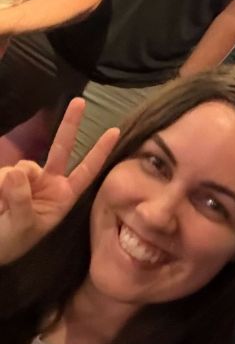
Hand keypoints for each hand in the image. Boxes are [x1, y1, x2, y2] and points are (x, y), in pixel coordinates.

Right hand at [0, 98, 118, 264]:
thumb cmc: (11, 242)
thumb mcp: (22, 227)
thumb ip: (21, 201)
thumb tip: (16, 172)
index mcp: (63, 196)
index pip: (86, 170)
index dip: (99, 152)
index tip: (115, 131)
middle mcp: (48, 182)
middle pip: (62, 148)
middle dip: (70, 124)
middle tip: (80, 101)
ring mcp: (26, 177)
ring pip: (22, 167)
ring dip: (8, 184)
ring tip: (1, 209)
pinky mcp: (6, 177)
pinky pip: (3, 173)